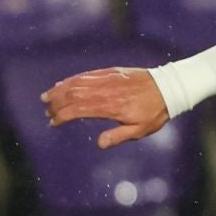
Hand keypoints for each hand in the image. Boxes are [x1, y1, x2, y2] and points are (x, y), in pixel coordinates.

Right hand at [41, 67, 169, 148]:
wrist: (169, 87)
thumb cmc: (155, 112)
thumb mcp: (140, 130)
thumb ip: (118, 136)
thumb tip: (99, 144)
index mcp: (110, 107)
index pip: (78, 110)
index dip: (62, 116)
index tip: (53, 123)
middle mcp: (105, 91)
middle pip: (72, 94)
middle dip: (57, 103)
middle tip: (47, 111)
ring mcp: (107, 79)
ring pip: (77, 82)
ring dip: (59, 89)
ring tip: (46, 97)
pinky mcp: (111, 72)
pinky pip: (87, 74)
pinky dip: (72, 79)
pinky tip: (64, 84)